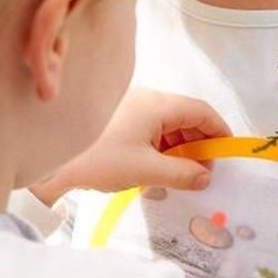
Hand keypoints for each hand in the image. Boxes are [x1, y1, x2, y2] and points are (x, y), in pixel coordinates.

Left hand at [32, 89, 229, 203]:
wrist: (49, 161)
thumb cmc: (98, 159)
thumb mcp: (145, 170)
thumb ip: (182, 173)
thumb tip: (206, 177)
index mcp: (156, 104)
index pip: (201, 111)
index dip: (219, 131)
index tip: (228, 154)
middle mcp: (145, 99)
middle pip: (186, 117)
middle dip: (200, 144)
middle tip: (204, 172)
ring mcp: (130, 109)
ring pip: (168, 125)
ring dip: (180, 149)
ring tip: (182, 175)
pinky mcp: (117, 121)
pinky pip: (150, 130)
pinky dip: (162, 148)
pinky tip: (159, 170)